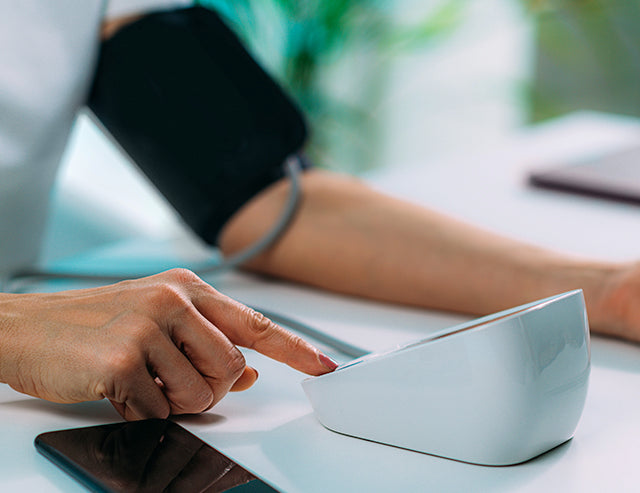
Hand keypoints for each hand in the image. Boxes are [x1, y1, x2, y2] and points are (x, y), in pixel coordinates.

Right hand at [0, 269, 336, 419]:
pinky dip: (141, 411)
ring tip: (139, 380)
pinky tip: (117, 389)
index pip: (255, 323)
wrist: (22, 327)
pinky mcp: (122, 361)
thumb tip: (249, 373)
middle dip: (208, 388)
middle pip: (231, 369)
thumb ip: (206, 341)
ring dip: (173, 402)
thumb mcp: (155, 319)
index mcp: (187, 288)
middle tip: (169, 381)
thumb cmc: (91, 324)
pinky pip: (159, 411)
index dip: (295, 349)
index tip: (326, 366)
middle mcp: (173, 301)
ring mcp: (147, 328)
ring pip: (201, 394)